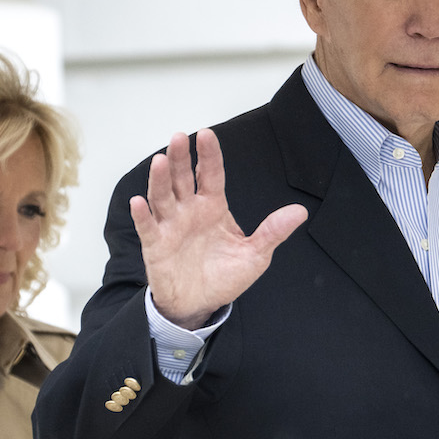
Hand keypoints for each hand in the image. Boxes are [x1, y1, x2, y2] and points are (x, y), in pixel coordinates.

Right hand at [131, 129, 306, 329]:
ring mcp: (171, 226)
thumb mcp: (255, 255)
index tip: (206, 135)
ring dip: (160, 179)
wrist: (200, 304)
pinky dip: (142, 215)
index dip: (209, 155)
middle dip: (181, 158)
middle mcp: (189, 210)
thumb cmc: (224, 276)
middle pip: (183, 178)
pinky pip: (148, 227)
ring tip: (160, 161)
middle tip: (179, 137)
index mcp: (213, 207)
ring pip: (163, 197)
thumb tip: (299, 212)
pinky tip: (139, 202)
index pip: (211, 174)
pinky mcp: (156, 245)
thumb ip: (273, 232)